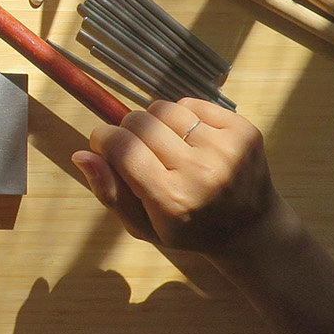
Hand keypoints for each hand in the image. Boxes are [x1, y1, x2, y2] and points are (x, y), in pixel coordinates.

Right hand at [72, 98, 289, 257]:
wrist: (251, 230)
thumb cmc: (188, 230)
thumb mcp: (143, 226)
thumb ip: (109, 193)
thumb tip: (82, 154)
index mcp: (172, 200)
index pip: (121, 147)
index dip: (103, 140)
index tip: (105, 146)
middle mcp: (201, 172)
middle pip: (139, 122)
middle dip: (127, 130)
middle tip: (138, 150)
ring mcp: (226, 149)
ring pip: (164, 108)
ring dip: (156, 122)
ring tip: (167, 145)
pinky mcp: (243, 131)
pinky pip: (192, 103)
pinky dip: (183, 117)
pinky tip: (192, 140)